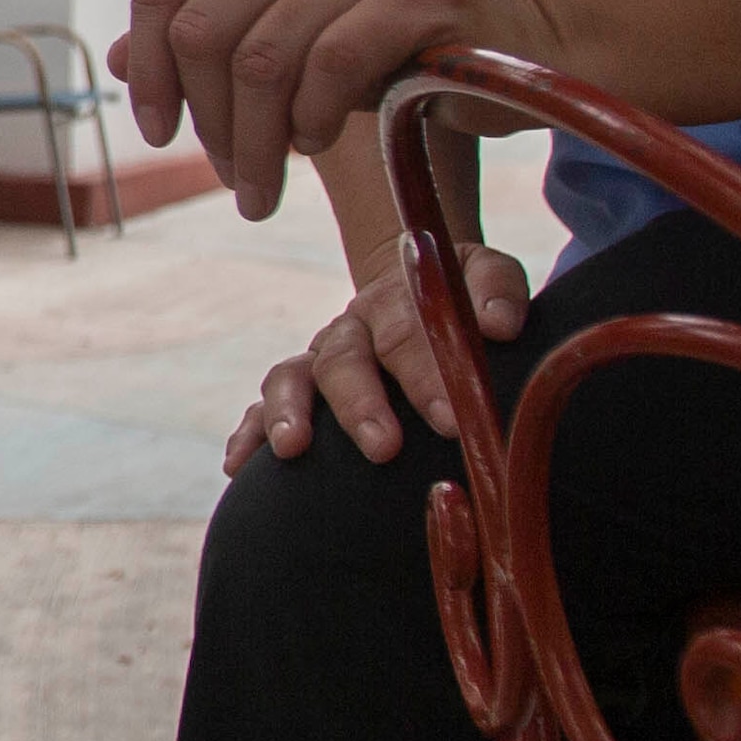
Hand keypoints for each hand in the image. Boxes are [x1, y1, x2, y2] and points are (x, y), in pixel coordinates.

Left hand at [118, 0, 573, 219]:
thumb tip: (117, 62)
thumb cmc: (383, 42)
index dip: (149, 69)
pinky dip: (312, 118)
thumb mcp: (286, 38)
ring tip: (265, 187)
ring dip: (256, 143)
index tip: (160, 133)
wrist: (511, 31)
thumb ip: (210, 41)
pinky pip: (330, 65)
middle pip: (204, 32)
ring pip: (262, 59)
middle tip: (234, 180)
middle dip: (209, 124)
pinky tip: (319, 141)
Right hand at [229, 240, 534, 474]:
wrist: (413, 284)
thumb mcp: (483, 275)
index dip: (425, 375)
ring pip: (292, 377)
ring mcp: (320, 358)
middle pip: (345, 359)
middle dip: (360, 405)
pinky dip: (249, 431)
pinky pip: (262, 406)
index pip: (408, 332)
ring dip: (290, 411)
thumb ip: (495, 291)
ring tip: (292, 448)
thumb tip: (501, 325)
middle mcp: (351, 327)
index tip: (448, 420)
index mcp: (397, 299)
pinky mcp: (299, 388)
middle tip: (382, 448)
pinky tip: (238, 465)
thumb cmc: (460, 297)